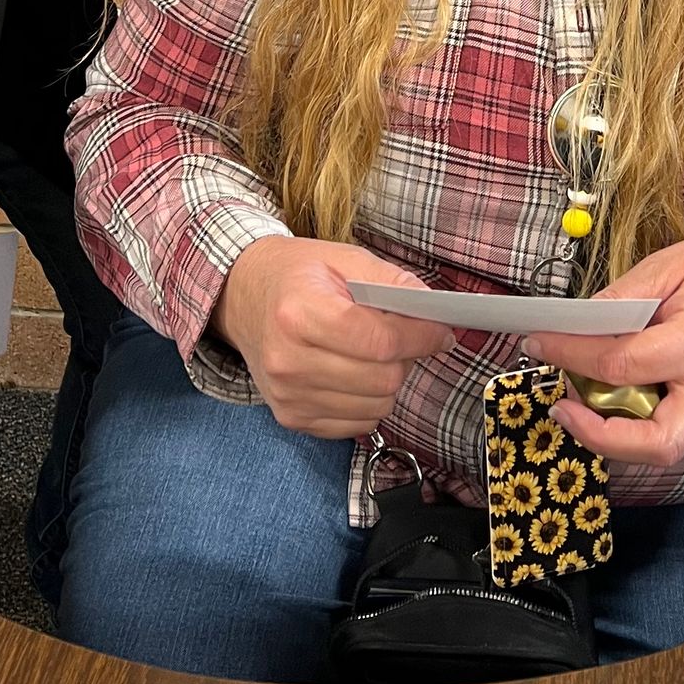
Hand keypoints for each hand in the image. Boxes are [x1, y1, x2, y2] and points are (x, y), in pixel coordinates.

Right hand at [212, 238, 453, 438]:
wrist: (243, 299)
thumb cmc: (297, 276)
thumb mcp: (344, 259)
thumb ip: (394, 282)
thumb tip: (436, 314)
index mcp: (299, 313)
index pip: (379, 341)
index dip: (421, 336)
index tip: (440, 330)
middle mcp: (288, 361)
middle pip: (382, 379)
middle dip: (406, 358)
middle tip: (402, 336)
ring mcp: (288, 396)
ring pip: (376, 407)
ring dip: (388, 381)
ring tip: (372, 353)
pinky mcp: (292, 418)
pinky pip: (357, 424)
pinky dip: (369, 401)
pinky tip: (354, 373)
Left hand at [525, 236, 683, 470]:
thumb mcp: (663, 268)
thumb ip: (617, 300)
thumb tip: (571, 326)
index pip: (622, 364)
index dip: (571, 355)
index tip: (537, 341)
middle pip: (655, 444)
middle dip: (600, 436)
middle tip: (562, 408)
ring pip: (658, 449)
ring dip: (609, 436)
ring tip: (575, 401)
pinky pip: (659, 434)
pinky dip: (624, 426)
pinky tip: (601, 397)